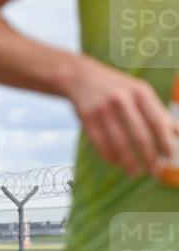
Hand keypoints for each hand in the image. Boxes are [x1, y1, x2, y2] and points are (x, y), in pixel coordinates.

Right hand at [65, 57, 176, 176]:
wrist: (81, 78)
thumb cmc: (118, 88)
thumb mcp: (139, 92)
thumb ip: (157, 111)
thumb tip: (176, 134)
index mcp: (140, 92)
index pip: (157, 121)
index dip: (165, 141)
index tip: (169, 157)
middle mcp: (122, 100)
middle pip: (139, 135)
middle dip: (148, 157)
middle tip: (154, 171)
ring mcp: (102, 109)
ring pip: (119, 143)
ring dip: (128, 162)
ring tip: (135, 173)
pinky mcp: (86, 118)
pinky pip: (100, 143)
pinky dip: (110, 156)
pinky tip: (116, 163)